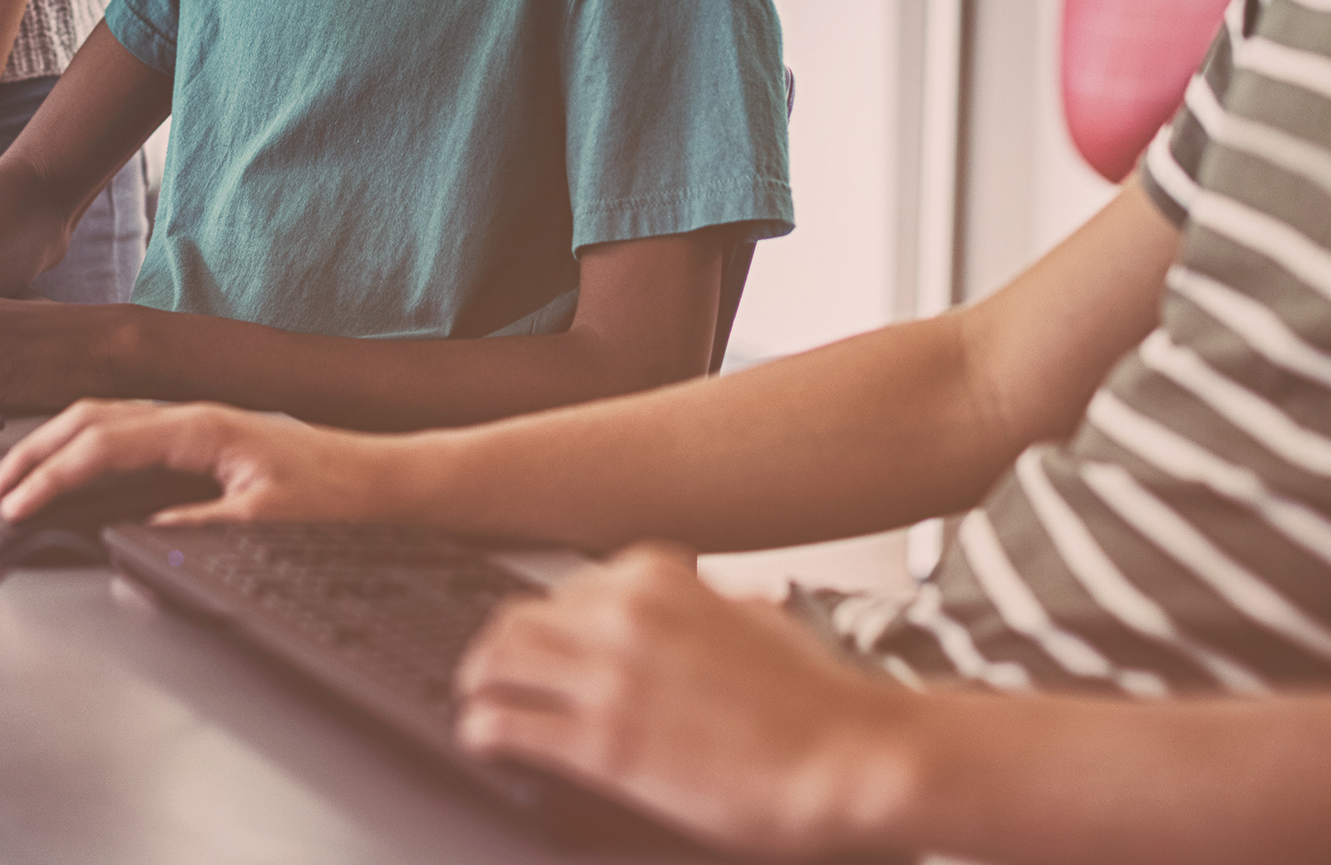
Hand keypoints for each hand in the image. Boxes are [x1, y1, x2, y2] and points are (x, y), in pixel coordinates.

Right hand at [0, 398, 406, 525]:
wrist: (387, 482)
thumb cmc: (340, 495)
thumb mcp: (267, 523)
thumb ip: (197, 531)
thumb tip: (137, 539)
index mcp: (203, 427)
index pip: (105, 445)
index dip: (54, 477)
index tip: (18, 507)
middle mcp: (195, 416)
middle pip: (92, 419)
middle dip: (37, 452)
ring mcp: (198, 423)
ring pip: (106, 418)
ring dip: (57, 446)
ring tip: (20, 479)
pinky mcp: (205, 440)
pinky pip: (128, 431)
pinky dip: (87, 446)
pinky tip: (75, 467)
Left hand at [455, 544, 922, 858]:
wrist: (851, 756)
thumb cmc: (822, 699)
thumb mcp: (761, 616)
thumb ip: (713, 605)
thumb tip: (710, 608)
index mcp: (658, 574)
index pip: (568, 584)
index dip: (554, 622)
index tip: (546, 642)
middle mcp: (622, 613)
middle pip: (519, 616)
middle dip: (503, 648)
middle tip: (497, 674)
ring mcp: (607, 676)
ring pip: (493, 659)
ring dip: (478, 681)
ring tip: (478, 701)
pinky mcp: (600, 744)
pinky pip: (502, 723)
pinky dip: (482, 731)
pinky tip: (484, 740)